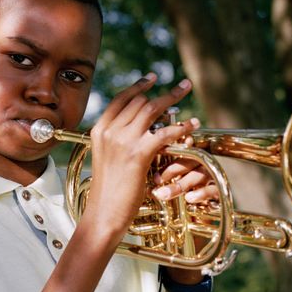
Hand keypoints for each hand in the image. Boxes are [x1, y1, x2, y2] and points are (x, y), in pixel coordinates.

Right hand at [81, 74, 199, 237]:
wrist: (103, 214)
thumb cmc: (108, 192)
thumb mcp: (107, 159)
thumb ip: (117, 141)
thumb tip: (137, 130)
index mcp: (99, 131)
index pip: (121, 99)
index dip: (138, 86)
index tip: (152, 78)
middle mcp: (109, 131)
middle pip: (140, 102)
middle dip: (164, 91)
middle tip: (183, 86)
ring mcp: (122, 141)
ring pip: (152, 110)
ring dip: (174, 99)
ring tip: (188, 93)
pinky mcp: (137, 154)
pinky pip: (164, 132)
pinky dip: (181, 127)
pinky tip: (192, 124)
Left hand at [151, 149, 220, 205]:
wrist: (198, 214)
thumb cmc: (178, 193)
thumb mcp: (168, 182)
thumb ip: (160, 176)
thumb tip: (144, 175)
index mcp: (189, 157)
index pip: (182, 148)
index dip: (170, 149)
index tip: (156, 153)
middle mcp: (201, 163)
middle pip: (190, 160)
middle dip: (172, 169)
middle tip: (157, 180)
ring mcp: (210, 176)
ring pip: (199, 174)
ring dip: (181, 184)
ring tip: (164, 194)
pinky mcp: (218, 190)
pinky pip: (212, 189)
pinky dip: (201, 193)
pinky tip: (189, 198)